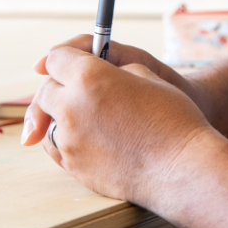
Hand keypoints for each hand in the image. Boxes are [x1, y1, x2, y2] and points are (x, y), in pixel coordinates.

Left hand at [20, 35, 217, 204]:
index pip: (56, 59)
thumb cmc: (173, 118)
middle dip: (57, 88)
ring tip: (85, 118)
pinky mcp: (75, 168)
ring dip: (61, 117)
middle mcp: (72, 108)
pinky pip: (58, 150)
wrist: (182, 168)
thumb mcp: (146, 74)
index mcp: (89, 77)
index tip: (67, 64)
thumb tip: (97, 77)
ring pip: (50, 124)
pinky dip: (66, 142)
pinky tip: (85, 140)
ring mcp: (70, 142)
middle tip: (72, 91)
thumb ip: (112, 71)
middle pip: (45, 93)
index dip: (63, 59)